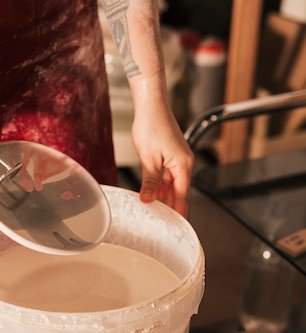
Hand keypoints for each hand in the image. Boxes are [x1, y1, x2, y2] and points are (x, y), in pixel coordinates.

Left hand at [132, 100, 193, 217]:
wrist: (151, 106)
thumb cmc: (151, 127)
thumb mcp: (148, 159)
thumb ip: (150, 182)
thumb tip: (148, 200)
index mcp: (183, 165)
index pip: (182, 195)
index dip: (180, 211)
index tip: (179, 226)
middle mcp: (183, 163)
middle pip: (179, 191)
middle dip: (173, 207)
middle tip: (166, 224)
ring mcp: (177, 159)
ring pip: (172, 184)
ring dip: (165, 197)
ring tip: (158, 213)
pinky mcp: (169, 154)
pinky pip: (167, 176)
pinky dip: (161, 186)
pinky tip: (154, 195)